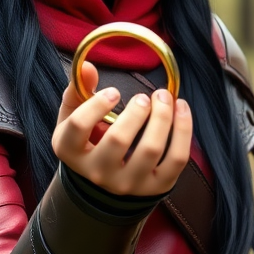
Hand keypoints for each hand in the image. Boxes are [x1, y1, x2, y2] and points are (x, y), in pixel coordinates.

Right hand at [52, 60, 192, 196]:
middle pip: (117, 140)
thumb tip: (88, 66)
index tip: (113, 92)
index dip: (97, 105)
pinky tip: (182, 109)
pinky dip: (183, 130)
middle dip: (136, 112)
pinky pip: (176, 158)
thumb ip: (79, 89)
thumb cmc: (88, 140)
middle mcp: (97, 172)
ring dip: (162, 118)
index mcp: (70, 151)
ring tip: (164, 98)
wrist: (105, 181)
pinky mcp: (156, 187)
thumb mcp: (74, 115)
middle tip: (145, 97)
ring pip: (150, 150)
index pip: (79, 127)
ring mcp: (128, 183)